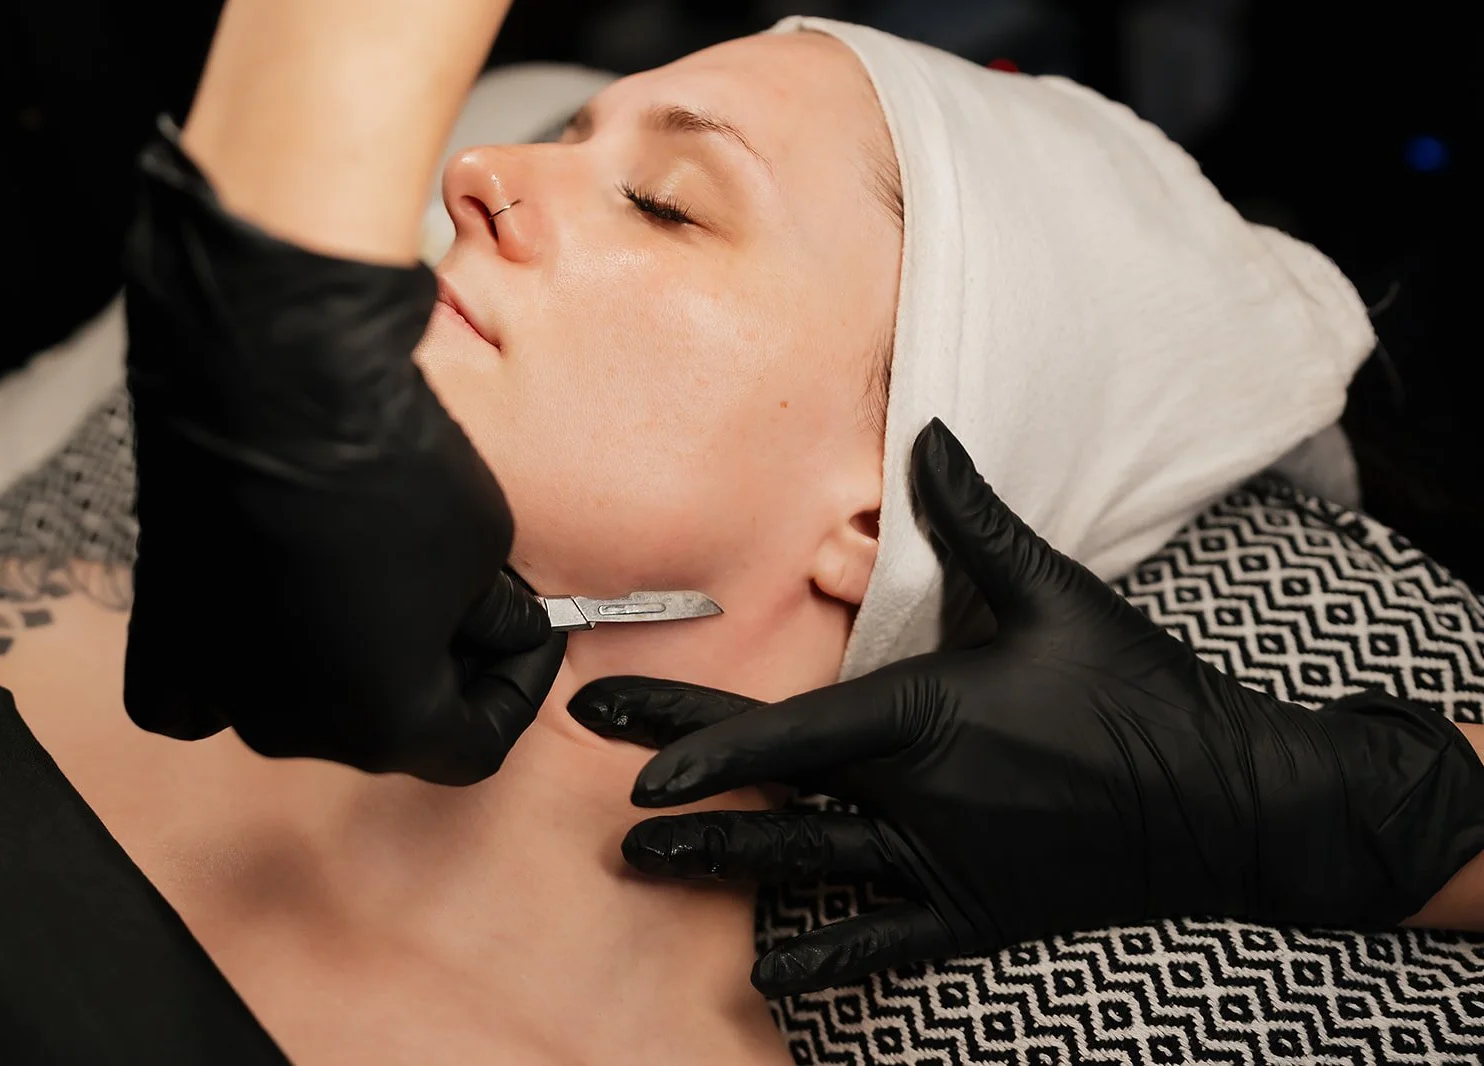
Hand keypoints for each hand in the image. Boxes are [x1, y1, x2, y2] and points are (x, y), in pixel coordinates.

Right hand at [122, 129, 562, 784]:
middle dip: (442, 672)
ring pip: (309, 701)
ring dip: (360, 659)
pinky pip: (213, 682)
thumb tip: (498, 624)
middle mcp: (290, 729)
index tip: (530, 642)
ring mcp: (219, 684)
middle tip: (476, 610)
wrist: (268, 385)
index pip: (474, 742)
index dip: (517, 689)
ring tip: (397, 585)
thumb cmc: (384, 469)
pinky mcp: (167, 633)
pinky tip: (288, 617)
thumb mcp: (486, 550)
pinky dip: (257, 659)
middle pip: (387, 726)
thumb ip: (495, 617)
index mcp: (382, 728)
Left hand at [569, 419, 1483, 994]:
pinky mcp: (975, 911)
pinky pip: (884, 941)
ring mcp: (944, 864)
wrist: (1227, 801)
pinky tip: (765, 969)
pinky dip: (824, 954)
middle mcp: (919, 797)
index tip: (625, 749)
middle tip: (608, 805)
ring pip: (810, 869)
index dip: (700, 743)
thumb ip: (974, 519)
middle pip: (777, 797)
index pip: (789, 733)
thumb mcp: (1054, 593)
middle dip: (686, 798)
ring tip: (647, 868)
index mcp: (926, 714)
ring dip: (724, 870)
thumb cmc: (1133, 690)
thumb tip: (930, 433)